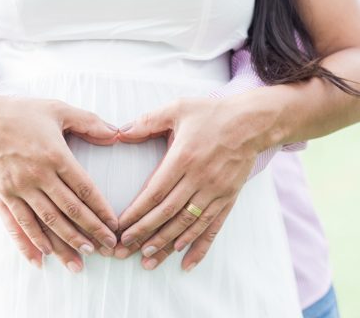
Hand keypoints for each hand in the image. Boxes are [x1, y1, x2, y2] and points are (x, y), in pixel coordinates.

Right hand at [0, 95, 119, 263]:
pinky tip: (42, 259)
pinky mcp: (2, 195)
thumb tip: (116, 133)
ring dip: (65, 243)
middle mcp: (38, 176)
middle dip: (90, 231)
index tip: (114, 225)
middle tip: (107, 248)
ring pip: (46, 222)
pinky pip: (17, 224)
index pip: (84, 190)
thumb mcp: (58, 110)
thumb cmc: (22, 112)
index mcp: (55, 155)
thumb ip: (89, 122)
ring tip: (81, 262)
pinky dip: (29, 243)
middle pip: (69, 210)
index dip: (101, 210)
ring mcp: (18, 188)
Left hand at [116, 97, 266, 269]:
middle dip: (144, 234)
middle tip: (124, 250)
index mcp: (183, 158)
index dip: (136, 213)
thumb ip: (148, 121)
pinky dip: (199, 247)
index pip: (155, 193)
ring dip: (166, 244)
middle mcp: (199, 179)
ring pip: (187, 225)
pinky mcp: (228, 198)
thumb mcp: (178, 109)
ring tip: (147, 260)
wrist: (253, 122)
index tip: (120, 228)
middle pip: (167, 213)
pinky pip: (212, 227)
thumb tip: (120, 132)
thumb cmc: (212, 114)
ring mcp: (215, 192)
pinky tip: (186, 263)